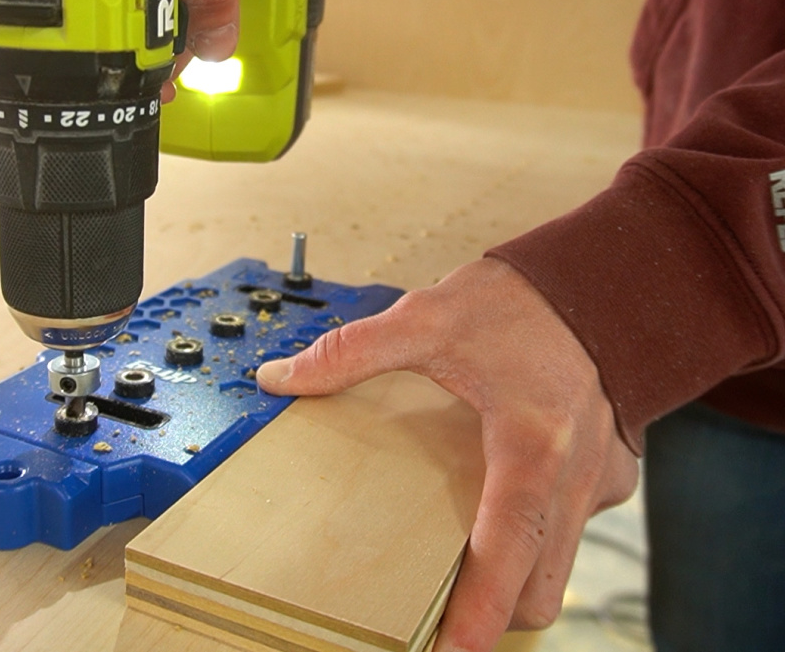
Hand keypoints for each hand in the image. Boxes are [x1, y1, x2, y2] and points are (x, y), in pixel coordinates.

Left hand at [256, 258, 638, 651]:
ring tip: (460, 564)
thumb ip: (352, 352)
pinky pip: (572, 531)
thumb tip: (283, 377)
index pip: (509, 545)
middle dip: (495, 612)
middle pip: (542, 585)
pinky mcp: (611, 478)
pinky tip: (495, 505)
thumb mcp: (430, 317)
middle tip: (437, 612)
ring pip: (560, 566)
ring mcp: (601, 482)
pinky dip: (536, 538)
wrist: (604, 282)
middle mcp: (576, 475)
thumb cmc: (528, 301)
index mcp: (532, 441)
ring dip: (515, 577)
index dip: (482, 611)